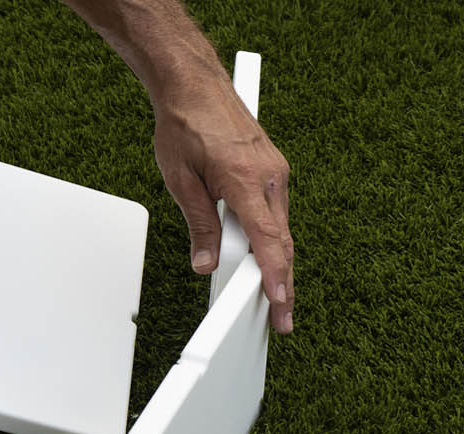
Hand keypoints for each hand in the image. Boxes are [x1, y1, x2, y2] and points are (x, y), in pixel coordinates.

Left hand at [152, 76, 294, 333]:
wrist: (195, 85)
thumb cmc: (185, 124)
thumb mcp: (180, 180)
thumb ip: (199, 225)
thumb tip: (205, 262)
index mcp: (246, 180)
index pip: (267, 239)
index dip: (275, 276)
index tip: (279, 303)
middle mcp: (270, 178)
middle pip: (282, 242)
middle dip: (283, 284)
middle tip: (282, 317)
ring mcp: (277, 174)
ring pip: (281, 229)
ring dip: (276, 261)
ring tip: (270, 294)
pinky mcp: (275, 171)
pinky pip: (277, 213)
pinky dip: (271, 237)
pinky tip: (259, 253)